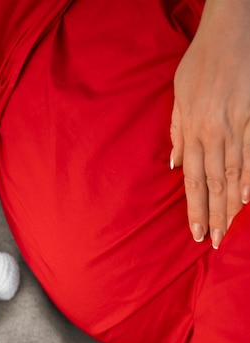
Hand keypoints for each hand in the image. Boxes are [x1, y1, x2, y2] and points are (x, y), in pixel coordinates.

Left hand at [170, 0, 249, 248]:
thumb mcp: (179, 96)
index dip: (195, 208)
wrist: (230, 28)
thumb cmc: (201, 63)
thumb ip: (177, 133)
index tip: (197, 232)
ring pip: (234, 174)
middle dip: (214, 215)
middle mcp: (213, 133)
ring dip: (231, 205)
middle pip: (213, 183)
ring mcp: (237, 125)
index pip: (191, 180)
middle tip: (215, 241)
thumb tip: (172, 165)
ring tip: (229, 229)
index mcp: (192, 130)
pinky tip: (249, 199)